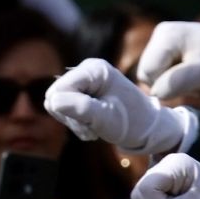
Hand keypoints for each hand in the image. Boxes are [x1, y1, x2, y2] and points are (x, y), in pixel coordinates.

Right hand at [44, 59, 193, 153]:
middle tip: (92, 128)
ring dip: (75, 123)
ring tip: (95, 128)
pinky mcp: (81, 92)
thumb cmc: (132, 122)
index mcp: (94, 69)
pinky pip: (63, 109)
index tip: (90, 123)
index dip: (68, 109)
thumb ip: (80, 108)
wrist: (147, 129)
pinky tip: (93, 127)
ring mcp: (83, 81)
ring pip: (57, 105)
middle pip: (55, 96)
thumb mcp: (106, 118)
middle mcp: (86, 70)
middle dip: (71, 117)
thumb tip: (51, 101)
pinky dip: (77, 123)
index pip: (61, 88)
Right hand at [135, 21, 199, 103]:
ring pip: (151, 76)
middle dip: (167, 84)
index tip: (190, 83)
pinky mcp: (164, 50)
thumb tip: (156, 92)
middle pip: (146, 73)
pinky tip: (189, 75)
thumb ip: (179, 80)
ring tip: (193, 78)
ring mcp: (160, 40)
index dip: (165, 85)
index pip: (148, 71)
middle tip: (192, 82)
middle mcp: (159, 34)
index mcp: (166, 34)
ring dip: (171, 84)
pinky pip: (158, 73)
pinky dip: (173, 80)